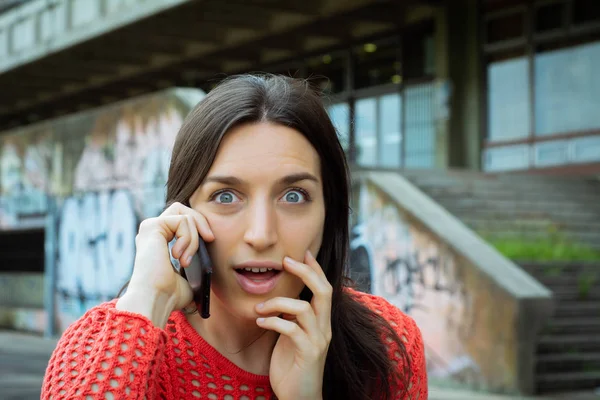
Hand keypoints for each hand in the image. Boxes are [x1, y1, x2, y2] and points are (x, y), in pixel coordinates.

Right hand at [119, 202, 214, 316]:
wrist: (157, 299)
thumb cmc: (170, 294)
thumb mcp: (189, 275)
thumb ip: (195, 261)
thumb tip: (208, 266)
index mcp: (159, 241)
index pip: (182, 219)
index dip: (199, 225)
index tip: (210, 240)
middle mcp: (152, 231)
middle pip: (182, 208)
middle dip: (201, 222)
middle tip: (209, 239)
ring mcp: (150, 227)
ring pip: (185, 215)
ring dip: (193, 239)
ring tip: (185, 261)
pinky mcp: (152, 226)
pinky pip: (182, 220)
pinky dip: (188, 238)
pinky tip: (178, 257)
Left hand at [255, 250, 331, 399]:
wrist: (299, 398)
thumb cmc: (292, 366)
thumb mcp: (291, 336)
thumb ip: (291, 318)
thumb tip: (278, 299)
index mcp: (321, 322)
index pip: (324, 288)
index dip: (315, 269)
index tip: (304, 253)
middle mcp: (324, 328)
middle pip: (324, 291)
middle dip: (306, 273)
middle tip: (286, 261)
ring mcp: (318, 341)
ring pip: (304, 309)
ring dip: (278, 303)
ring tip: (260, 306)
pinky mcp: (308, 353)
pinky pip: (291, 329)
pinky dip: (274, 321)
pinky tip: (260, 321)